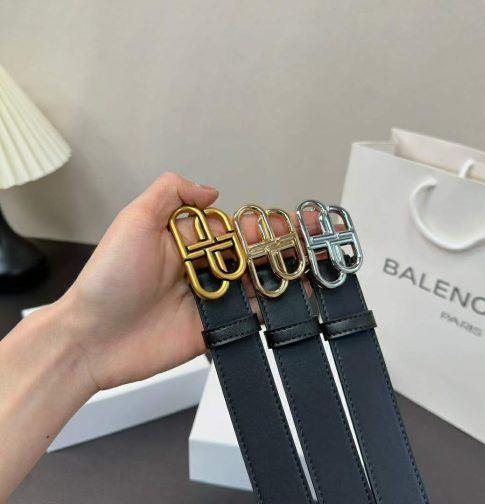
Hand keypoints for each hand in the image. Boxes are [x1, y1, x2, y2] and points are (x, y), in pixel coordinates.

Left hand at [52, 173, 318, 391]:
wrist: (93, 338)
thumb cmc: (108, 278)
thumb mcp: (134, 221)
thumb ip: (171, 194)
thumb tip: (212, 190)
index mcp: (189, 242)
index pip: (238, 228)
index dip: (267, 224)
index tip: (294, 219)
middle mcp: (205, 268)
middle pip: (254, 254)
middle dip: (287, 244)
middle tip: (318, 237)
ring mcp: (212, 299)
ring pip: (258, 282)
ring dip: (289, 272)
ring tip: (320, 263)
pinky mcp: (215, 328)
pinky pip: (251, 316)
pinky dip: (277, 307)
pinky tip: (302, 298)